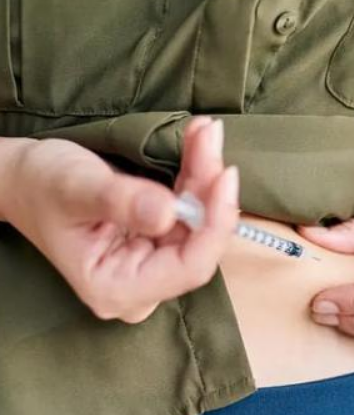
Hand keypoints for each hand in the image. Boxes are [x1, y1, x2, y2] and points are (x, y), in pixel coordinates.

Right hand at [2, 118, 238, 322]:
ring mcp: (152, 264)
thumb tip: (169, 213)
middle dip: (209, 189)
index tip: (225, 175)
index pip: (189, 268)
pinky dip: (197, 174)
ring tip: (204, 132)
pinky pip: (191, 209)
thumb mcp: (76, 189)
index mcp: (118, 288)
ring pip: (200, 221)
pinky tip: (200, 140)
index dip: (215, 224)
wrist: (23, 180)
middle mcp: (142, 285)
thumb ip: (121, 202)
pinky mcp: (158, 242)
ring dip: (206, 174)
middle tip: (209, 138)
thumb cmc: (40, 186)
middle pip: (199, 242)